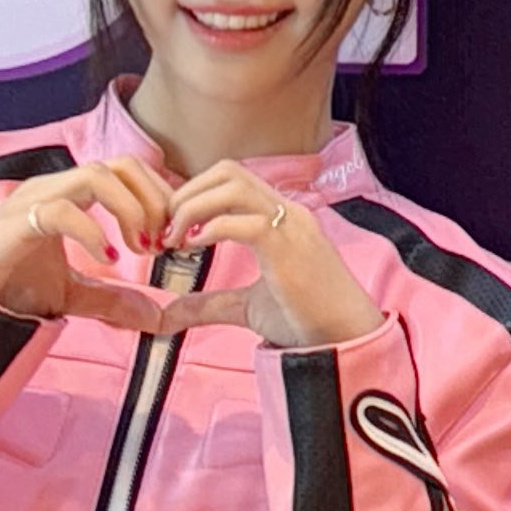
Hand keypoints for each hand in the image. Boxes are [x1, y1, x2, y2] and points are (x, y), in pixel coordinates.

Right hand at [0, 161, 187, 332]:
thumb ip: (113, 299)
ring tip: (141, 249)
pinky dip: (93, 232)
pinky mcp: (14, 224)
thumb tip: (155, 316)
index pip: (129, 170)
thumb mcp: (73, 295)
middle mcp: (54, 188)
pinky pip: (61, 211)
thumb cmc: (11, 288)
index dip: (159, 197)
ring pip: (96, 176)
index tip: (172, 237)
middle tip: (163, 242)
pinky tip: (108, 258)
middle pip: (122, 165)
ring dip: (131, 211)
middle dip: (154, 200)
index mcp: (70, 195)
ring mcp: (32, 200)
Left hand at [158, 161, 381, 349]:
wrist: (343, 339)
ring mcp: (289, 225)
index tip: (172, 229)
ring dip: (193, 206)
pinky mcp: (287, 247)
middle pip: (228, 171)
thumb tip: (168, 313)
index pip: (232, 180)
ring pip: (232, 186)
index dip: (194, 194)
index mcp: (281, 218)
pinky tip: (193, 248)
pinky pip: (242, 221)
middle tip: (167, 230)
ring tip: (176, 238)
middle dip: (187, 193)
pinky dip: (209, 228)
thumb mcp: (246, 307)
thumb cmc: (305, 321)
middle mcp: (287, 212)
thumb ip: (209, 303)